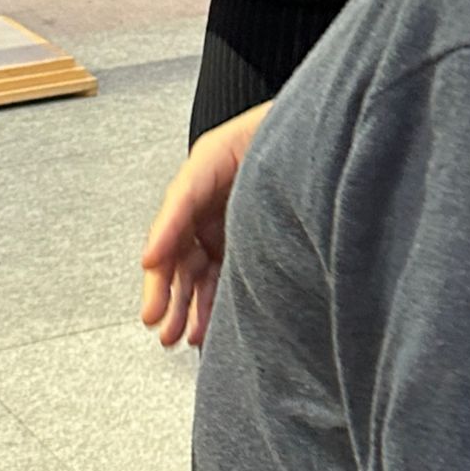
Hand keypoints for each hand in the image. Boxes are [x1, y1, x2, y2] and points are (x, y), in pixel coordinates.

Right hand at [139, 102, 271, 347]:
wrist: (318, 140)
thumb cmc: (279, 135)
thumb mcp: (238, 151)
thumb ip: (209, 186)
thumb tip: (173, 231)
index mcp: (205, 172)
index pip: (177, 208)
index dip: (163, 236)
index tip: (151, 263)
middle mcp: (209, 205)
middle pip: (179, 251)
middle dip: (165, 288)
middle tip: (156, 318)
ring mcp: (226, 230)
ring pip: (196, 274)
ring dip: (185, 306)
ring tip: (176, 335)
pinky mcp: (247, 251)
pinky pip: (221, 282)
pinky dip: (210, 308)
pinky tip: (202, 329)